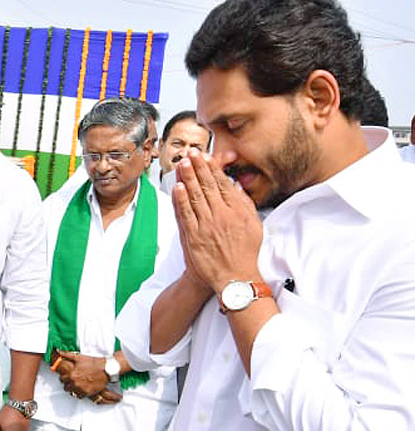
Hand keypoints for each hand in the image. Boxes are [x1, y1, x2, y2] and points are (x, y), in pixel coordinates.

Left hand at [54, 352, 113, 399]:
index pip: (62, 379)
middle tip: (73, 381)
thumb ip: (67, 355)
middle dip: (68, 384)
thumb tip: (58, 351)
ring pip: (72, 393)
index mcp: (72, 374)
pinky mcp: (88, 392)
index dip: (64, 377)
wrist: (106, 369)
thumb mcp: (79, 357)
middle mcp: (75, 382)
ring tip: (77, 386)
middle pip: (66, 387)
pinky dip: (80, 394)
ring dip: (73, 389)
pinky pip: (79, 396)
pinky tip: (82, 389)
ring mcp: (81, 388)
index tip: (68, 376)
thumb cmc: (93, 362)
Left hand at [173, 151, 263, 292]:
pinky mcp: (195, 236)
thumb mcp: (254, 225)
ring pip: (196, 197)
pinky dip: (181, 200)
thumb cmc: (245, 252)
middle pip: (208, 186)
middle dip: (198, 168)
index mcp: (238, 211)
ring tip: (182, 163)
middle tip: (191, 153)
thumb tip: (236, 186)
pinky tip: (178, 186)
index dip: (212, 169)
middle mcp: (223, 216)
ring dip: (188, 178)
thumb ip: (245, 204)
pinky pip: (186, 214)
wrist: (235, 277)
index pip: (222, 184)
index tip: (205, 156)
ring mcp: (207, 226)